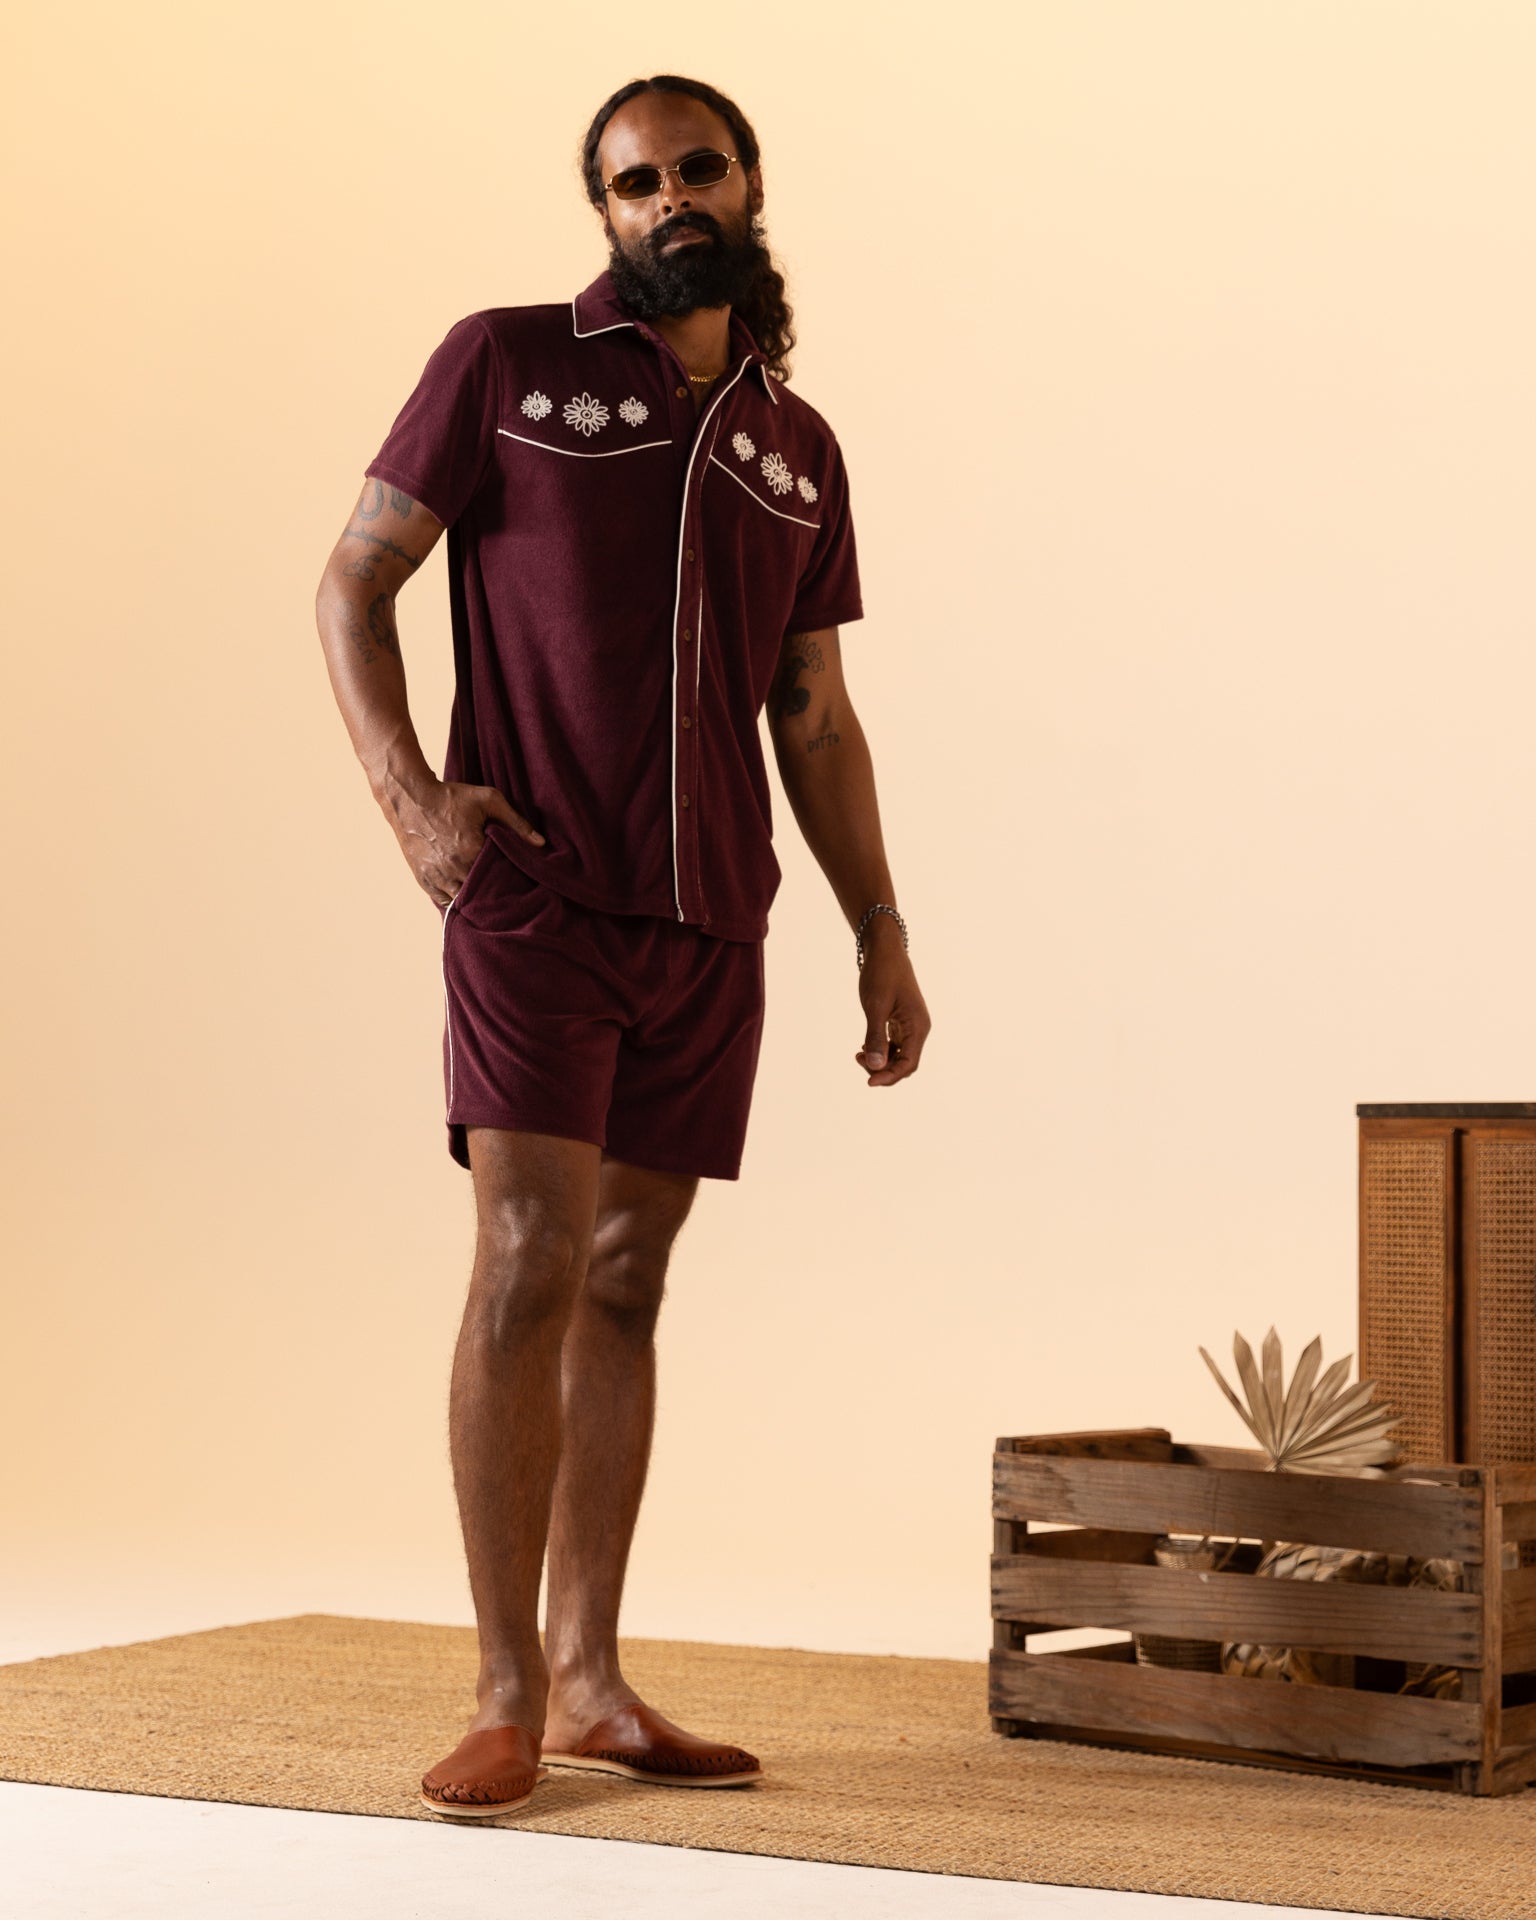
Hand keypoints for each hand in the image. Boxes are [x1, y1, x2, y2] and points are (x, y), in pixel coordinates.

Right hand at [391, 778, 544, 908]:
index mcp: (471, 850)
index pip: (499, 879)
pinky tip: (465, 897)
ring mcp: (436, 876)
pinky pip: (443, 901)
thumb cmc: (451, 796)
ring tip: (486, 899)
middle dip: (492, 895)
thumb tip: (541, 843)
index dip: (509, 883)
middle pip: (481, 894)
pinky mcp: (423, 879)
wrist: (410, 797)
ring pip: (461, 901)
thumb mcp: (488, 800)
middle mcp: (453, 868)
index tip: (517, 883)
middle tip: (504, 895)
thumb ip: (516, 822)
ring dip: (473, 900)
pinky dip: (454, 901)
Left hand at [853, 918, 930, 1085]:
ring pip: (899, 1056)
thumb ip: (875, 1037)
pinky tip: (864, 1047)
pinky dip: (881, 1050)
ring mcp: (910, 1025)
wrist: (884, 949)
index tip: (868, 1082)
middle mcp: (918, 1029)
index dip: (889, 1076)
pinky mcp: (901, 1021)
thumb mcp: (875, 1006)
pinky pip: (894, 1045)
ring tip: (858, 1054)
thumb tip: (875, 1066)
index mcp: (917, 1026)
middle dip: (883, 1070)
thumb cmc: (881, 973)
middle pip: (905, 1064)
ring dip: (881, 1061)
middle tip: (858, 1059)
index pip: (908, 1064)